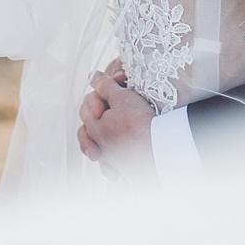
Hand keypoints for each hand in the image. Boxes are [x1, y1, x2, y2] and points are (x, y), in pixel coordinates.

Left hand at [77, 62, 156, 182]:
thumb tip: (93, 77)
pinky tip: (120, 150)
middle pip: (89, 126)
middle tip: (114, 103)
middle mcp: (98, 144)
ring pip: (97, 145)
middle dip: (97, 111)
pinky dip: (112, 157)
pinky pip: (110, 163)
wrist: (157, 147)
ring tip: (115, 123)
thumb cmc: (139, 124)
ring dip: (101, 135)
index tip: (115, 89)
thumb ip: (105, 86)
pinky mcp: (121, 167)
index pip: (86, 106)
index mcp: (93, 127)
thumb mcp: (121, 96)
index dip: (99, 94)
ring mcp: (109, 158)